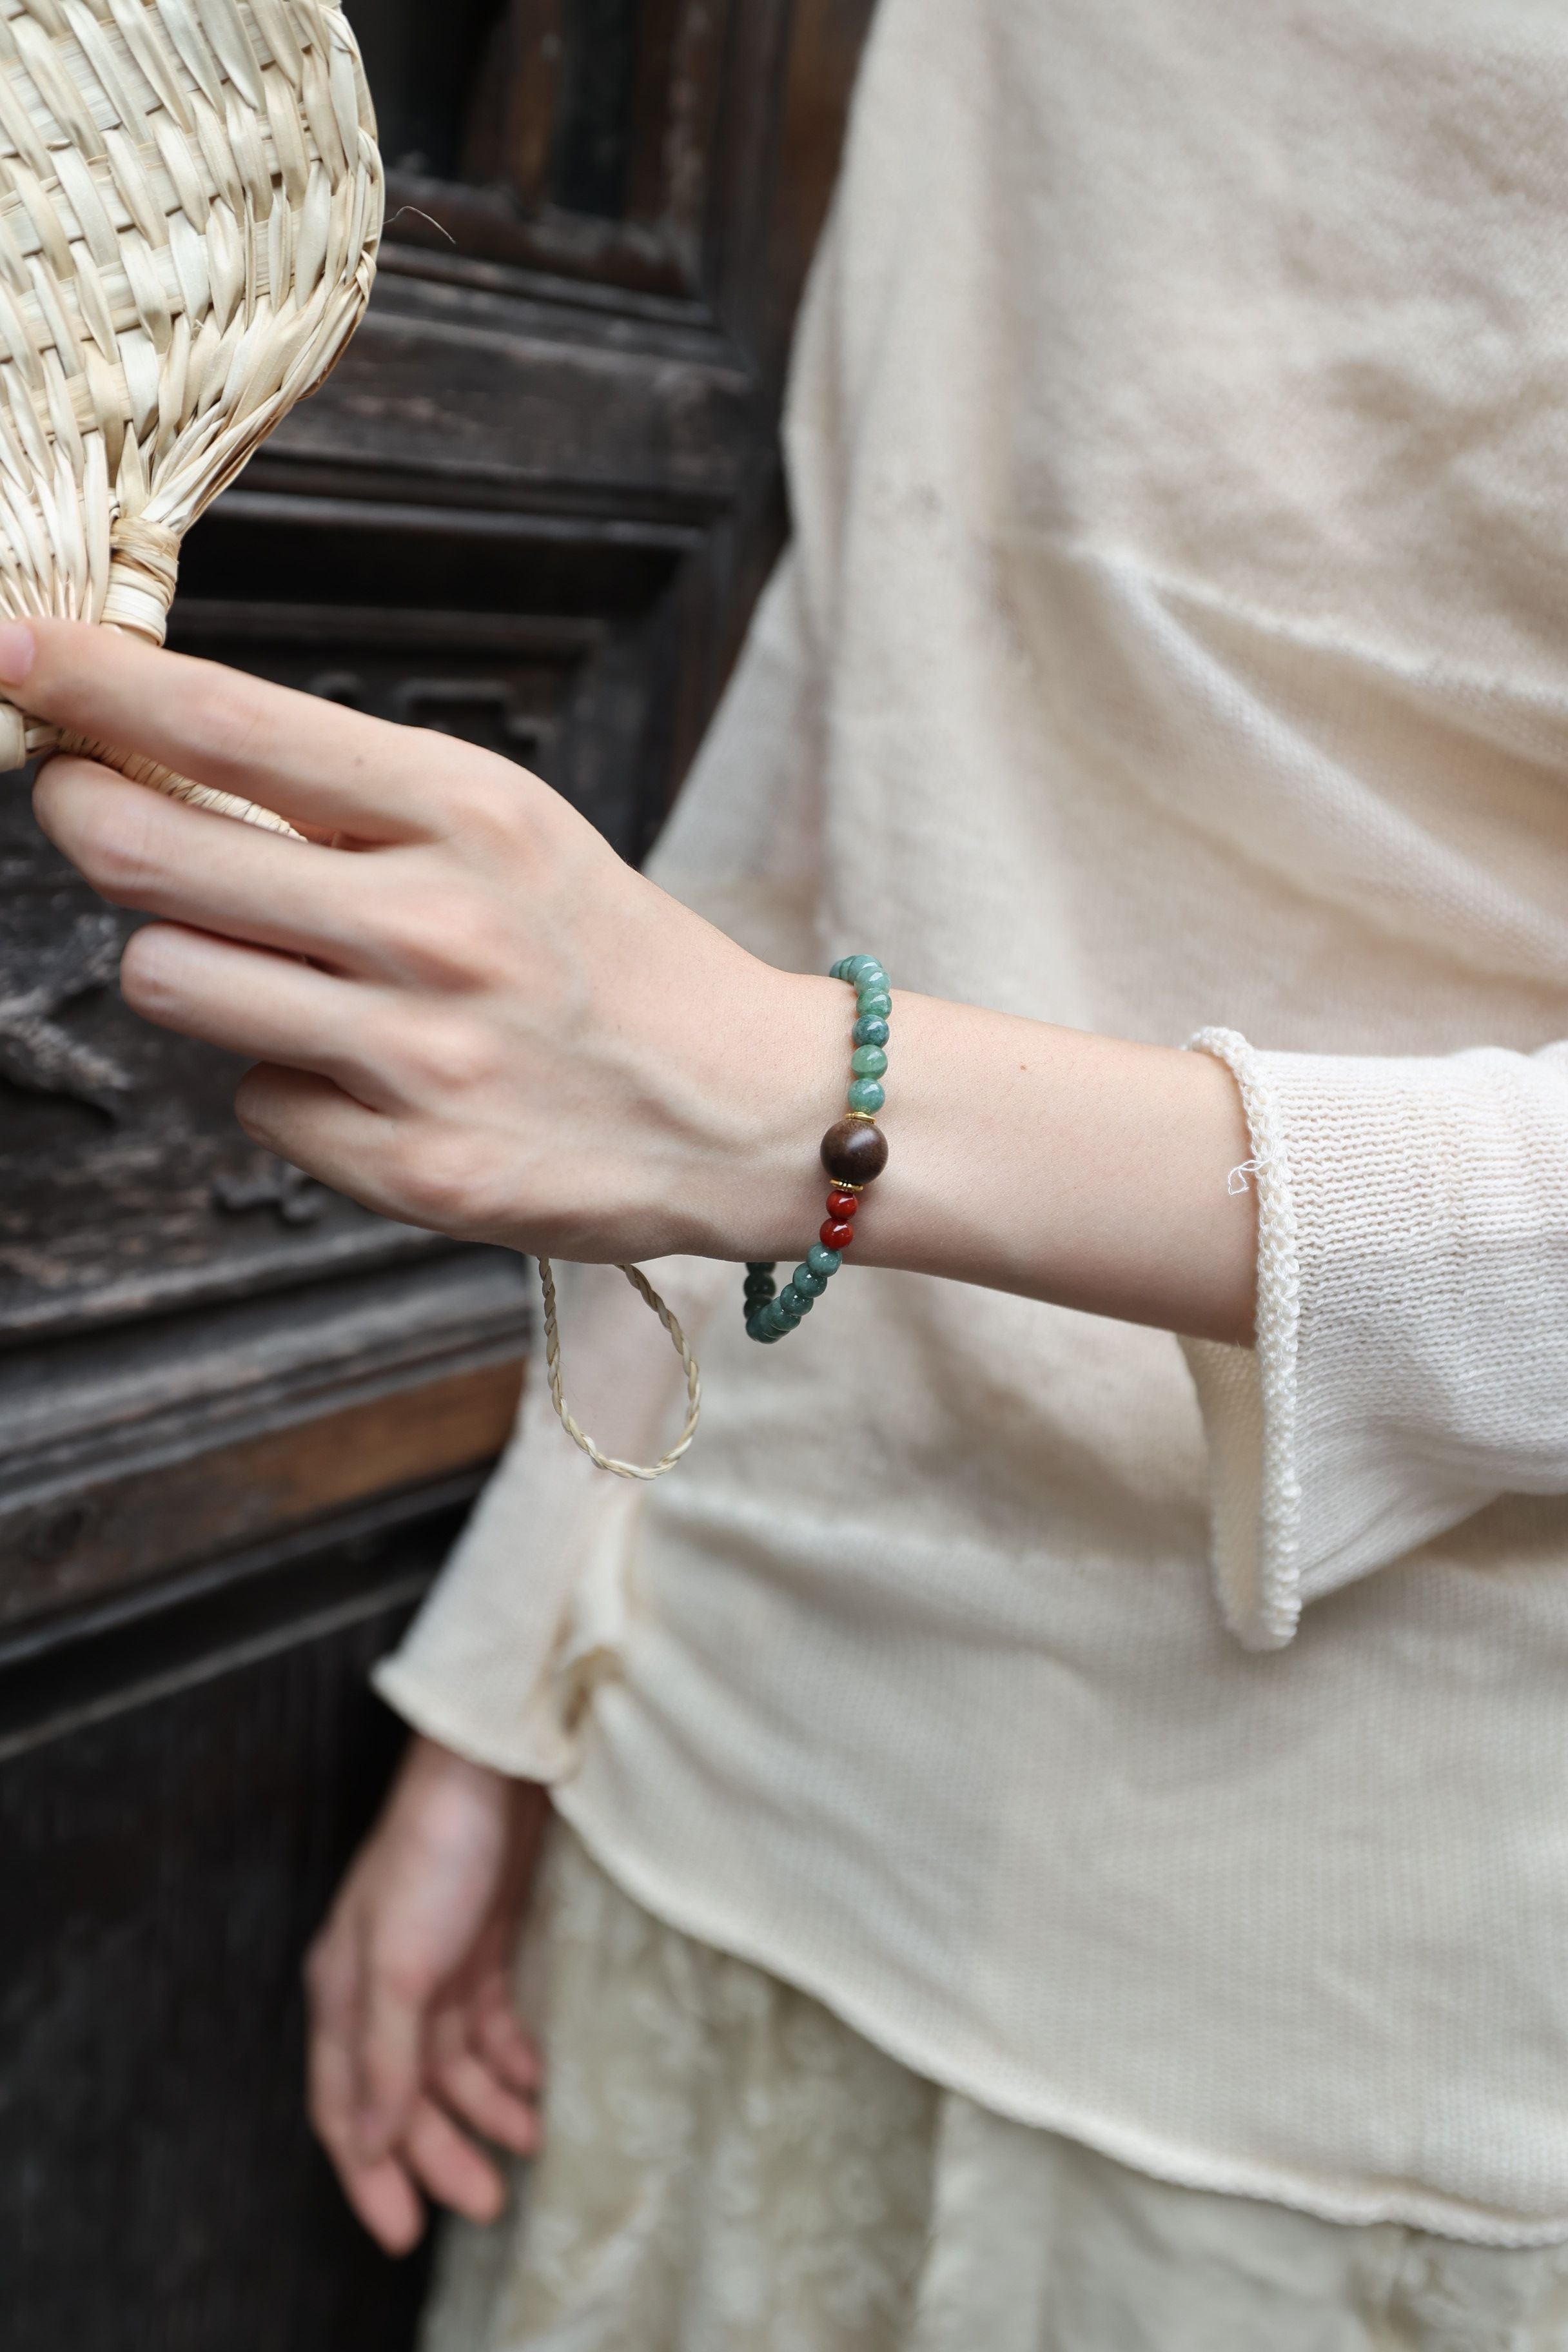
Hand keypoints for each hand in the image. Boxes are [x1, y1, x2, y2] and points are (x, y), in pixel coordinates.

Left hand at [16, 616, 1257, 1342]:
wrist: (747, 1107)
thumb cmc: (609, 956)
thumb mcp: (506, 830)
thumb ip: (344, 797)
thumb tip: (154, 756)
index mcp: (464, 810)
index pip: (229, 723)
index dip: (89, 682)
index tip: (10, 652)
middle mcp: (433, 926)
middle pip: (147, 854)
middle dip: (87, 814)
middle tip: (87, 801)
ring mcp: (418, 1057)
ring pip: (170, 981)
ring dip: (195, 966)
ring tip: (284, 970)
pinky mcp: (411, 1169)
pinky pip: (252, 1102)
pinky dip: (287, 1084)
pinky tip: (371, 1077)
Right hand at [305, 1735, 549, 2253]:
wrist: (493, 1765)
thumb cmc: (436, 1850)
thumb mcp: (400, 1960)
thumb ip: (383, 2055)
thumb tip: (367, 2145)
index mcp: (342, 1992)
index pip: (345, 2109)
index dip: (369, 2176)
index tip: (405, 2235)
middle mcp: (380, 1988)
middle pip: (404, 2097)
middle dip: (443, 2153)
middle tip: (491, 2204)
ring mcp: (432, 1965)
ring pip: (451, 2067)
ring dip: (488, 2109)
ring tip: (533, 2141)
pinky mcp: (479, 1944)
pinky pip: (489, 2024)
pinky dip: (510, 2058)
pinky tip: (535, 2078)